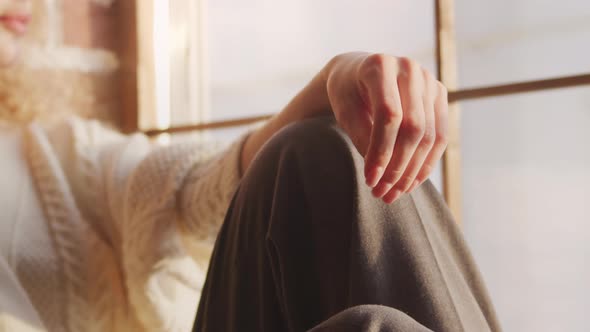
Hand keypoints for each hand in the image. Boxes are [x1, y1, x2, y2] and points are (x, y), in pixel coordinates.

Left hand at [324, 52, 447, 202]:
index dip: (381, 151)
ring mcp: (429, 80)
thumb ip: (361, 135)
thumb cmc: (347, 92)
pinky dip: (426, 163)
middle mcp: (409, 68)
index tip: (370, 180)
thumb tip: (381, 171)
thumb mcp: (344, 110)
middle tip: (382, 193)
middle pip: (413, 127)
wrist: (360, 72)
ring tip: (394, 194)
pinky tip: (411, 183)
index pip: (388, 115)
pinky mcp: (439, 95)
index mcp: (380, 65)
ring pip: (429, 135)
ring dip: (412, 171)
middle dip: (398, 166)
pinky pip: (440, 136)